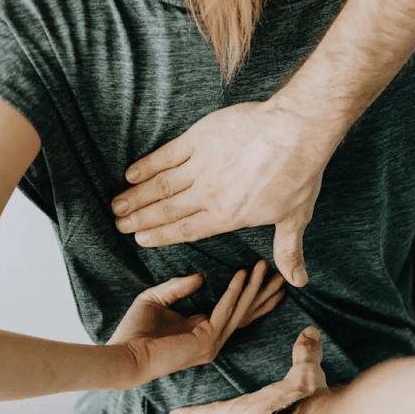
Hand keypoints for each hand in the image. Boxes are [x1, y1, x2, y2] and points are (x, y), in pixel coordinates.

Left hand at [109, 260, 284, 386]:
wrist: (124, 354)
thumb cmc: (134, 331)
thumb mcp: (156, 298)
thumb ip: (178, 286)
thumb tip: (202, 276)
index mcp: (202, 330)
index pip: (235, 311)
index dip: (251, 294)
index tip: (265, 275)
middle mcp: (212, 339)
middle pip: (246, 313)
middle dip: (264, 293)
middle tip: (282, 274)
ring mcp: (211, 343)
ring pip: (240, 310)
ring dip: (254, 288)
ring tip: (265, 266)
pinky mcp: (206, 341)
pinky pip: (224, 311)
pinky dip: (234, 292)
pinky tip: (241, 274)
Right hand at [111, 99, 343, 287]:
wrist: (295, 132)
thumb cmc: (298, 175)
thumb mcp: (294, 218)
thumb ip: (288, 251)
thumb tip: (298, 281)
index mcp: (227, 216)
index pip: (186, 230)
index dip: (161, 236)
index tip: (140, 239)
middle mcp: (208, 194)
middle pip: (167, 210)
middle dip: (140, 219)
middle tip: (119, 225)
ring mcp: (201, 165)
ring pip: (161, 185)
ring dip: (136, 196)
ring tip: (117, 205)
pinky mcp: (199, 139)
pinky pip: (167, 155)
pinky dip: (147, 164)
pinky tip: (131, 173)